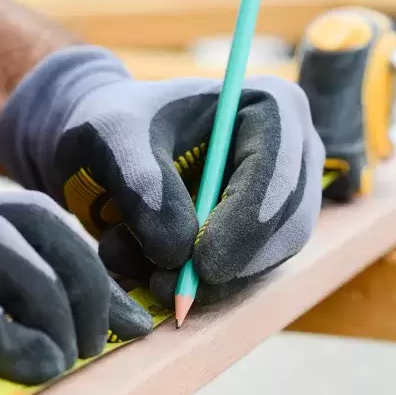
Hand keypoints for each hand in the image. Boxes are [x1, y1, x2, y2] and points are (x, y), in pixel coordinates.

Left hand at [0, 46, 323, 306]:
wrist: (105, 147)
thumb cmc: (114, 127)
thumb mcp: (112, 139)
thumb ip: (143, 187)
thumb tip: (177, 253)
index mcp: (270, 108)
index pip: (279, 175)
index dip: (246, 224)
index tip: (201, 264)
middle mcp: (290, 156)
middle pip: (286, 228)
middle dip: (225, 266)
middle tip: (163, 287)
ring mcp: (279, 201)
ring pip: (262, 263)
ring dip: (200, 281)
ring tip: (130, 262)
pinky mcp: (257, 238)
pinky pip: (237, 279)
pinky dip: (190, 285)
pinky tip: (142, 269)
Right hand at [0, 177, 152, 393]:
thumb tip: (4, 325)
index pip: (26, 216)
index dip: (82, 260)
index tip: (114, 311)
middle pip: (35, 222)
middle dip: (89, 278)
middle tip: (111, 335)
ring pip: (9, 253)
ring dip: (59, 305)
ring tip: (75, 357)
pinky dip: (10, 339)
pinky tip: (35, 370)